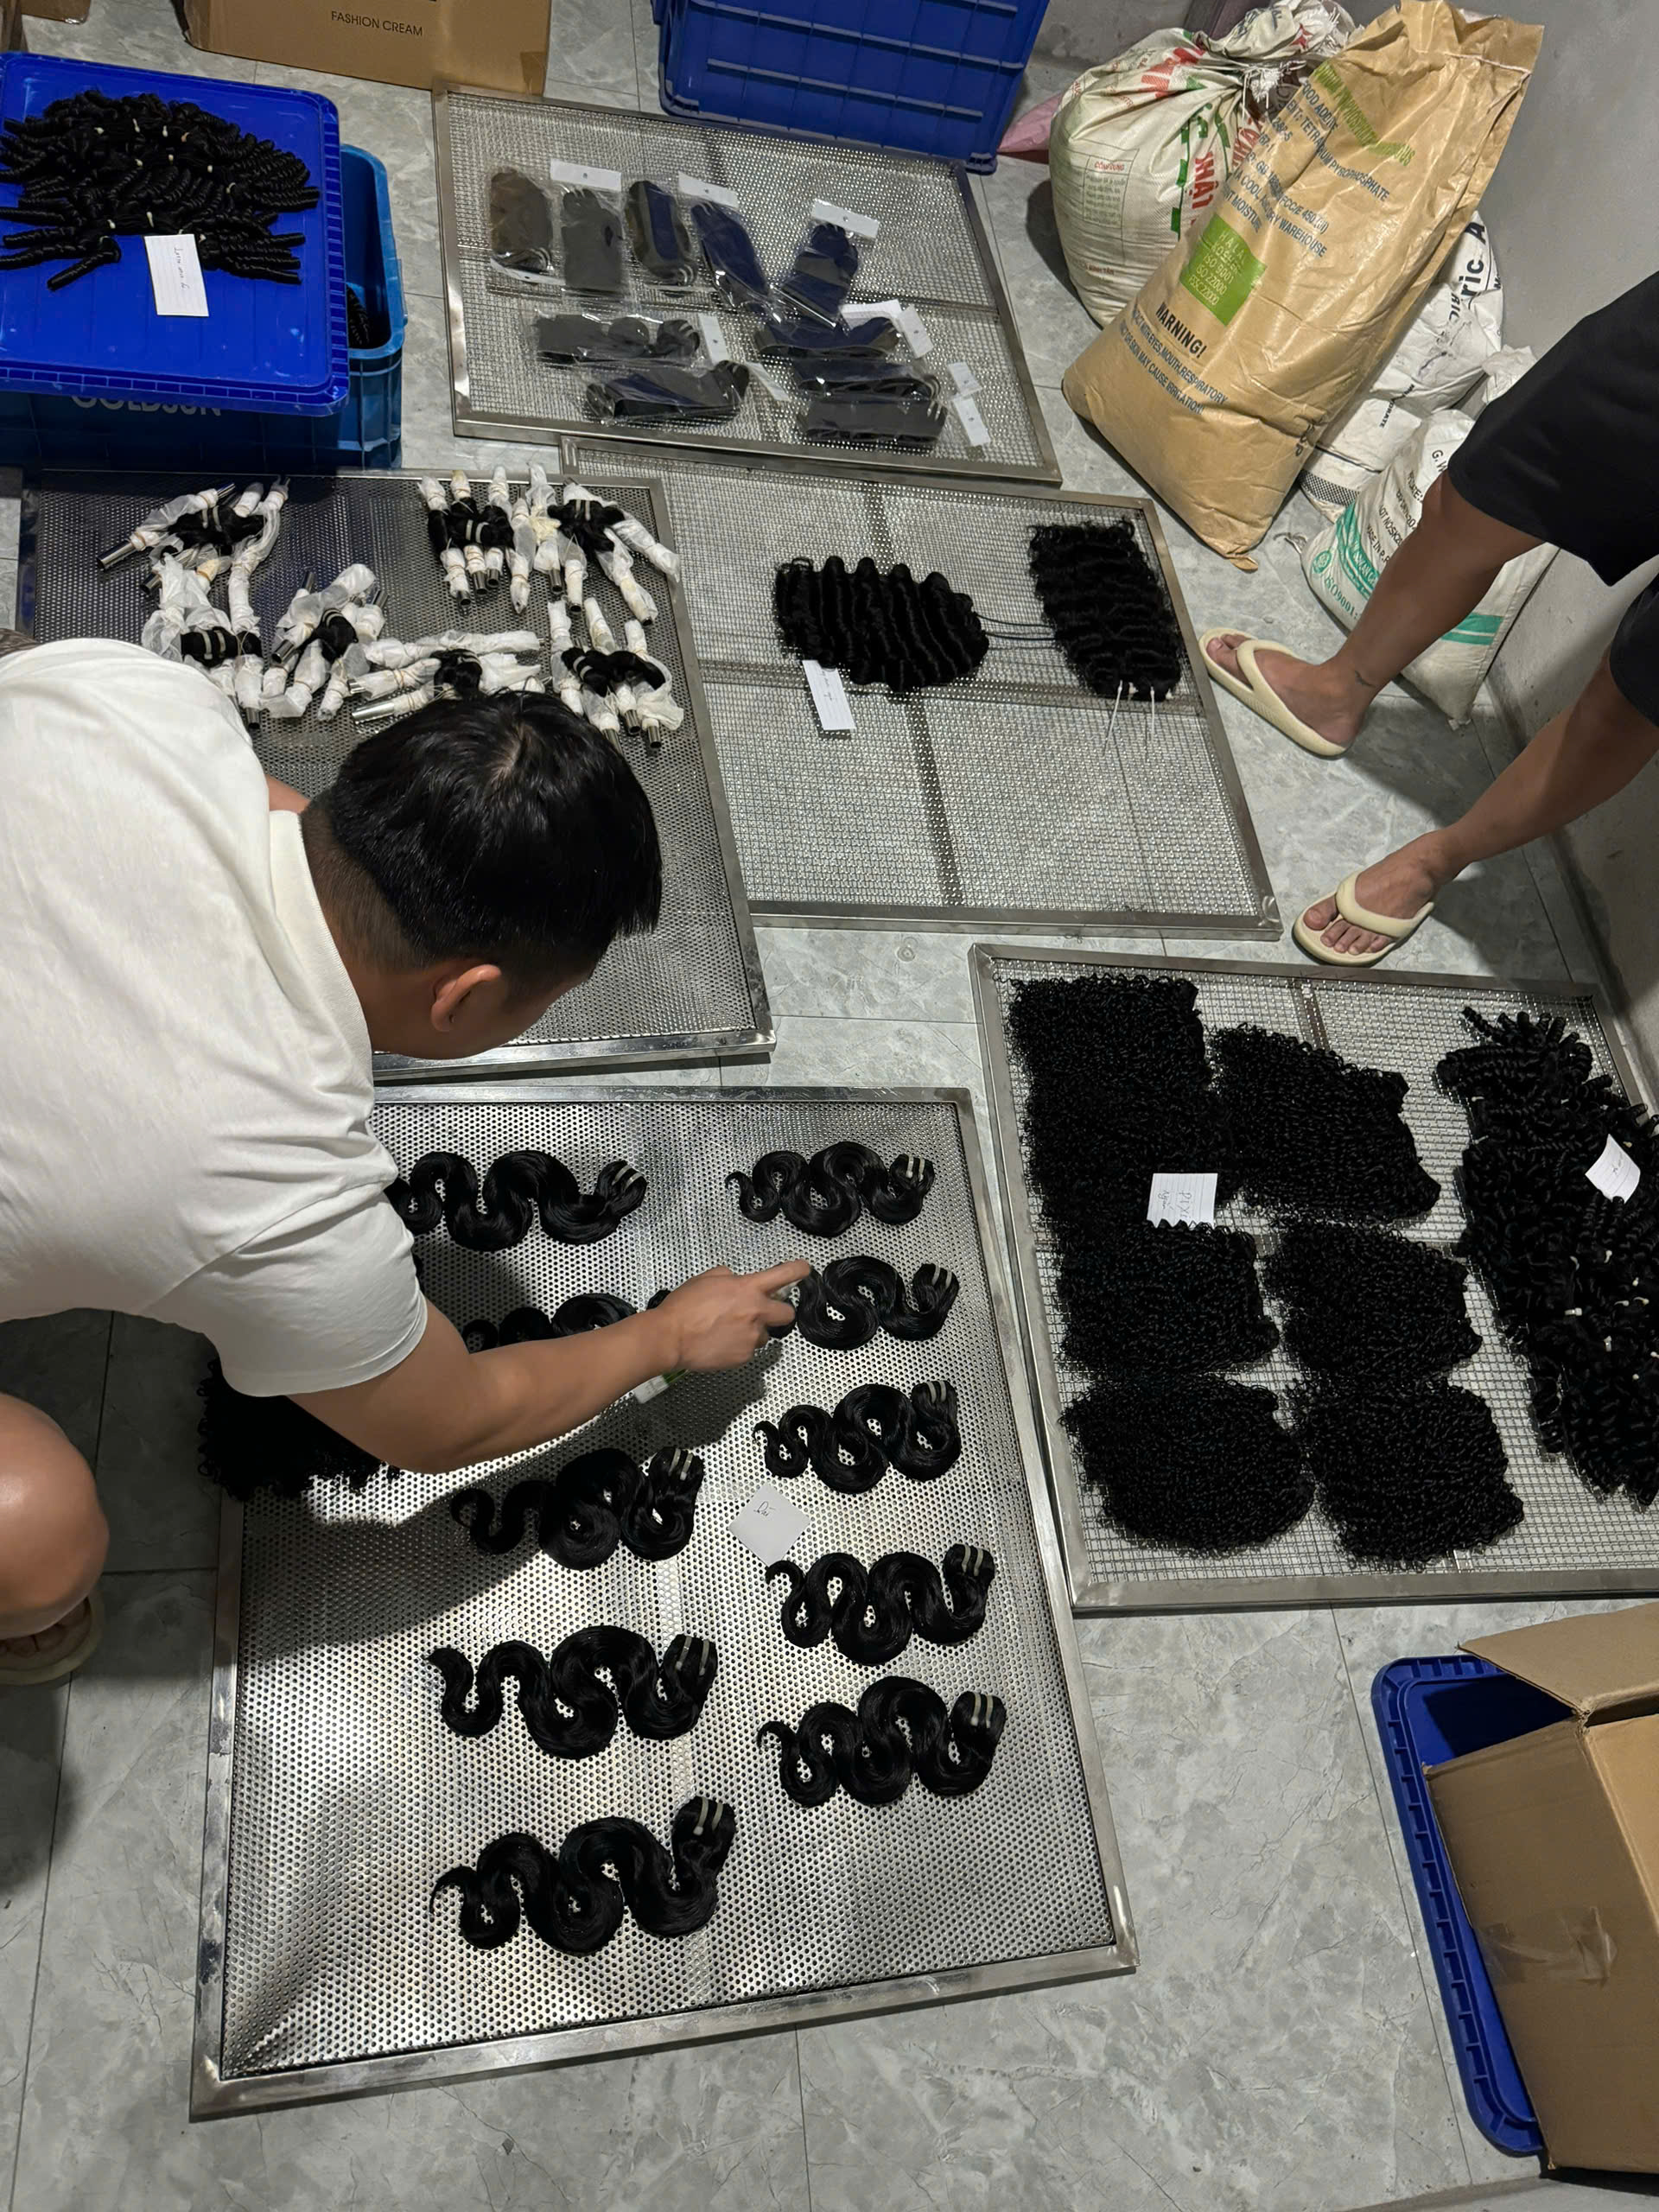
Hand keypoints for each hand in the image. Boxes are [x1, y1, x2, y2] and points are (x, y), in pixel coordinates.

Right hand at [652, 1260, 808, 1370]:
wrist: (670, 1337)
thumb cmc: (684, 1307)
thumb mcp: (707, 1279)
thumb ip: (728, 1277)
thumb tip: (735, 1281)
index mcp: (748, 1289)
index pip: (785, 1274)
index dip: (799, 1270)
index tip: (804, 1269)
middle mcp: (756, 1312)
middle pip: (788, 1313)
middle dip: (779, 1311)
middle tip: (763, 1312)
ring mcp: (752, 1337)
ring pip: (765, 1335)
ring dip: (754, 1331)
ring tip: (728, 1330)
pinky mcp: (744, 1357)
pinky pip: (749, 1350)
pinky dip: (739, 1346)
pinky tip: (720, 1342)